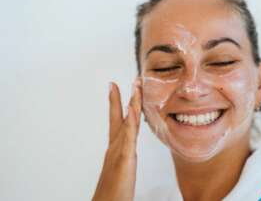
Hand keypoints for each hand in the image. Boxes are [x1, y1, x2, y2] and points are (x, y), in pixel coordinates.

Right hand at [92, 80, 140, 200]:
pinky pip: (129, 137)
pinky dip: (131, 122)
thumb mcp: (120, 170)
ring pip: (127, 122)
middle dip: (128, 97)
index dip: (118, 103)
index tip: (116, 87)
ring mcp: (119, 151)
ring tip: (136, 87)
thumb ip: (123, 158)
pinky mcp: (124, 159)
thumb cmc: (113, 191)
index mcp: (117, 148)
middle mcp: (116, 146)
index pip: (119, 121)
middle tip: (134, 80)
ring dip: (132, 103)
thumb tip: (127, 151)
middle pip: (123, 116)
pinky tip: (133, 110)